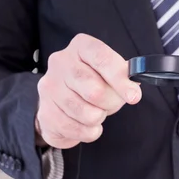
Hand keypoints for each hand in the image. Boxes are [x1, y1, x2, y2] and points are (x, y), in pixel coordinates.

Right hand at [35, 33, 141, 148]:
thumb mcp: (112, 73)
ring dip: (99, 118)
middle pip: (95, 91)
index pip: (102, 58)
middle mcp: (60, 62)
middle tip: (112, 104)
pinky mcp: (45, 111)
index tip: (134, 97)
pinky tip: (88, 125)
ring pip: (86, 113)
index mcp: (81, 46)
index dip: (120, 79)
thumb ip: (124, 77)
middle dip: (111, 103)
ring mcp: (49, 87)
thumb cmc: (95, 82)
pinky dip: (88, 132)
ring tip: (97, 112)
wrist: (65, 101)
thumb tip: (132, 91)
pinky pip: (75, 129)